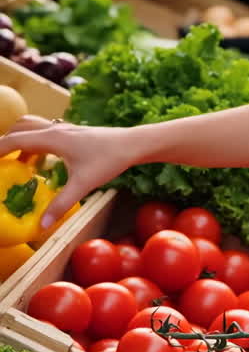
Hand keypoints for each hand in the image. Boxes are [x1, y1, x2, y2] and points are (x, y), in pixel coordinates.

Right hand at [0, 116, 140, 224]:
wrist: (132, 144)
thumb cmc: (109, 160)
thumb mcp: (83, 185)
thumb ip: (60, 204)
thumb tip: (42, 224)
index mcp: (53, 138)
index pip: (15, 140)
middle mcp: (55, 128)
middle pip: (19, 128)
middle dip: (5, 142)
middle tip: (0, 162)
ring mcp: (64, 128)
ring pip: (32, 127)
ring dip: (20, 141)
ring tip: (15, 163)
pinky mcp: (71, 132)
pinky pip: (44, 132)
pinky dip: (34, 143)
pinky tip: (38, 161)